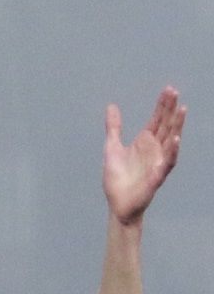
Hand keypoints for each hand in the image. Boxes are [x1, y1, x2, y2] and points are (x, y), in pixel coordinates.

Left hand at [104, 86, 185, 224]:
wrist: (118, 204)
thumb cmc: (117, 178)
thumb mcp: (112, 148)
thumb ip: (114, 128)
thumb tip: (112, 106)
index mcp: (145, 142)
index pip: (157, 119)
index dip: (163, 105)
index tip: (169, 89)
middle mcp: (155, 149)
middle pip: (166, 125)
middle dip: (170, 109)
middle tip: (174, 91)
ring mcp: (158, 161)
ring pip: (171, 140)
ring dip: (177, 125)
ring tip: (182, 109)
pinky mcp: (158, 175)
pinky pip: (168, 162)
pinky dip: (172, 151)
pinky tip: (175, 139)